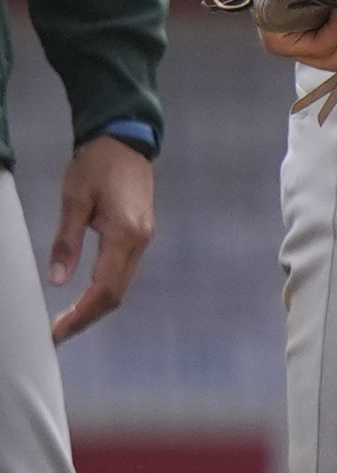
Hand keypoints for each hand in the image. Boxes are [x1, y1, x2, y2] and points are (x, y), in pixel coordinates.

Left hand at [48, 135, 152, 342]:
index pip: (104, 288)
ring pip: (122, 284)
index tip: (57, 333)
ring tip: (66, 320)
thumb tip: (56, 281)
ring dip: (96, 306)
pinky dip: (103, 290)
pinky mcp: (141, 233)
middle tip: (56, 334)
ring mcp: (144, 238)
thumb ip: (67, 242)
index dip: (81, 314)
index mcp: (125, 233)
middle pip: (117, 293)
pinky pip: (124, 272)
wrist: (125, 138)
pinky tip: (85, 295)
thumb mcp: (74, 199)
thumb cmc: (97, 165)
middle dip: (87, 317)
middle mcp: (141, 240)